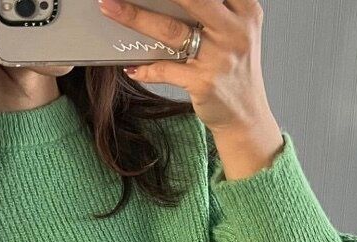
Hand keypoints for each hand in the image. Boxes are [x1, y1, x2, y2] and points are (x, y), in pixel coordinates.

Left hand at [98, 0, 274, 135]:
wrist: (245, 115)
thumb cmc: (234, 69)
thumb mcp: (236, 31)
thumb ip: (214, 10)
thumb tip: (163, 3)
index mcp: (245, 9)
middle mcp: (234, 29)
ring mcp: (219, 57)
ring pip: (170, 31)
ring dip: (135, 18)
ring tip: (111, 8)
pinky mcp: (204, 82)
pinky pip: (165, 70)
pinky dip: (145, 68)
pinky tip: (130, 67)